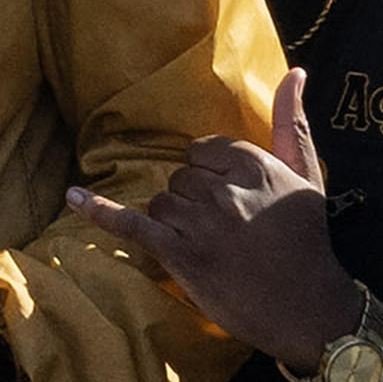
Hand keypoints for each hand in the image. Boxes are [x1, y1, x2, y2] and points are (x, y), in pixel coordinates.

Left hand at [61, 71, 361, 366]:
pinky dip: (100, 211)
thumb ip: (292, 123)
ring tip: (211, 248)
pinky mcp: (181, 256)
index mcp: (253, 165)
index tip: (229, 201)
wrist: (309, 310)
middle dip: (195, 202)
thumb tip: (295, 71)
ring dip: (175, 223)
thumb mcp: (307, 177)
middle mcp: (224, 191)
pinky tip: (73, 196)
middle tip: (226, 232)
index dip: (210, 176)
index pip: (202, 151)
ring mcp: (200, 225)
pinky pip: (132, 225)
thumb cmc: (307, 241)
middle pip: (180, 178)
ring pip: (161, 202)